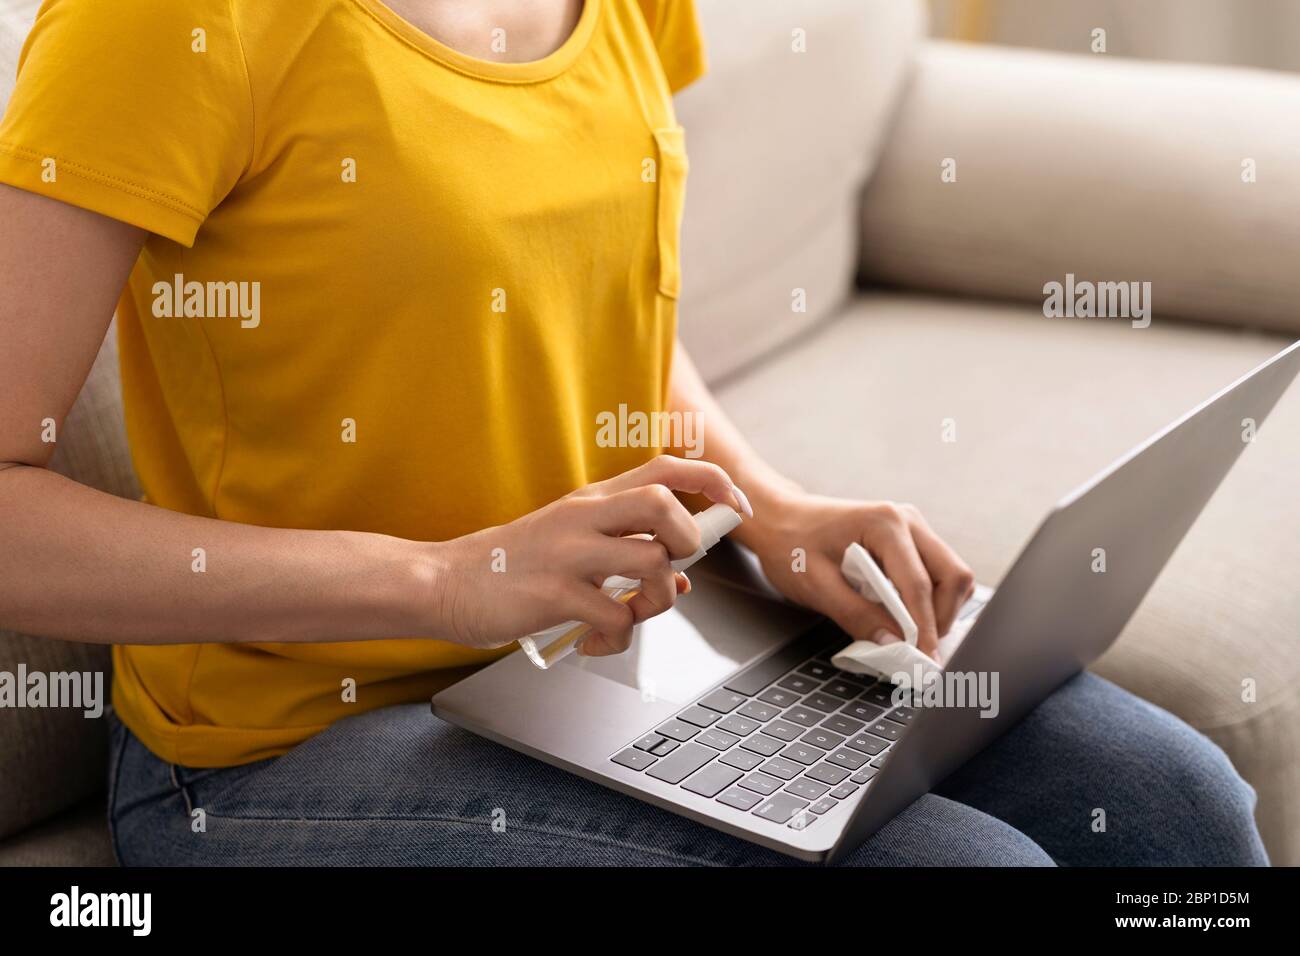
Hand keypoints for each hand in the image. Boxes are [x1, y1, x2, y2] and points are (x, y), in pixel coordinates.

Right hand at [430, 456, 748, 655]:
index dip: (712, 483)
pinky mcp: (555, 595)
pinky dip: (616, 640)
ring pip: (652, 565)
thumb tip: (682, 579)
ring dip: (658, 601)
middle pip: (665, 504)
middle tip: (675, 568)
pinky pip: (616, 619)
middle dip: (689, 539)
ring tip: (632, 615)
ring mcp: (569, 554)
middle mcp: (584, 518)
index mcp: (592, 500)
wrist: (445, 584)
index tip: (735, 507)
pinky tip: (593, 642)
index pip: (666, 469)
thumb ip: (625, 549)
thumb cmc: (512, 565)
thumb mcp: (571, 543)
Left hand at [741, 492, 974, 661]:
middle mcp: (907, 520)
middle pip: (953, 576)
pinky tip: (907, 617)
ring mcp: (912, 528)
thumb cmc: (791, 544)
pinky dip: (931, 601)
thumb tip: (893, 644)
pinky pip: (937, 574)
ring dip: (939, 610)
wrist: (780, 520)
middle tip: (918, 650)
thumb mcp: (815, 585)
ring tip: (911, 635)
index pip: (919, 584)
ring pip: (952, 576)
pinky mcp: (910, 540)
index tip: (924, 659)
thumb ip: (855, 615)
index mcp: (884, 523)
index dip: (925, 627)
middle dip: (941, 618)